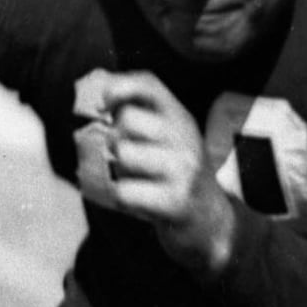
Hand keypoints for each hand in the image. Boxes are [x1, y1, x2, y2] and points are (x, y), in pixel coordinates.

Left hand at [74, 72, 239, 276]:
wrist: (210, 222)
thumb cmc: (173, 177)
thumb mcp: (165, 139)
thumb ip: (137, 117)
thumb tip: (96, 100)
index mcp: (181, 118)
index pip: (149, 84)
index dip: (119, 86)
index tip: (103, 104)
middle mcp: (186, 138)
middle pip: (127, 119)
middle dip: (114, 139)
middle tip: (126, 158)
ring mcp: (184, 169)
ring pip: (123, 153)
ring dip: (118, 170)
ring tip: (135, 180)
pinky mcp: (176, 200)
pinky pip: (124, 191)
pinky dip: (121, 198)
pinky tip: (139, 201)